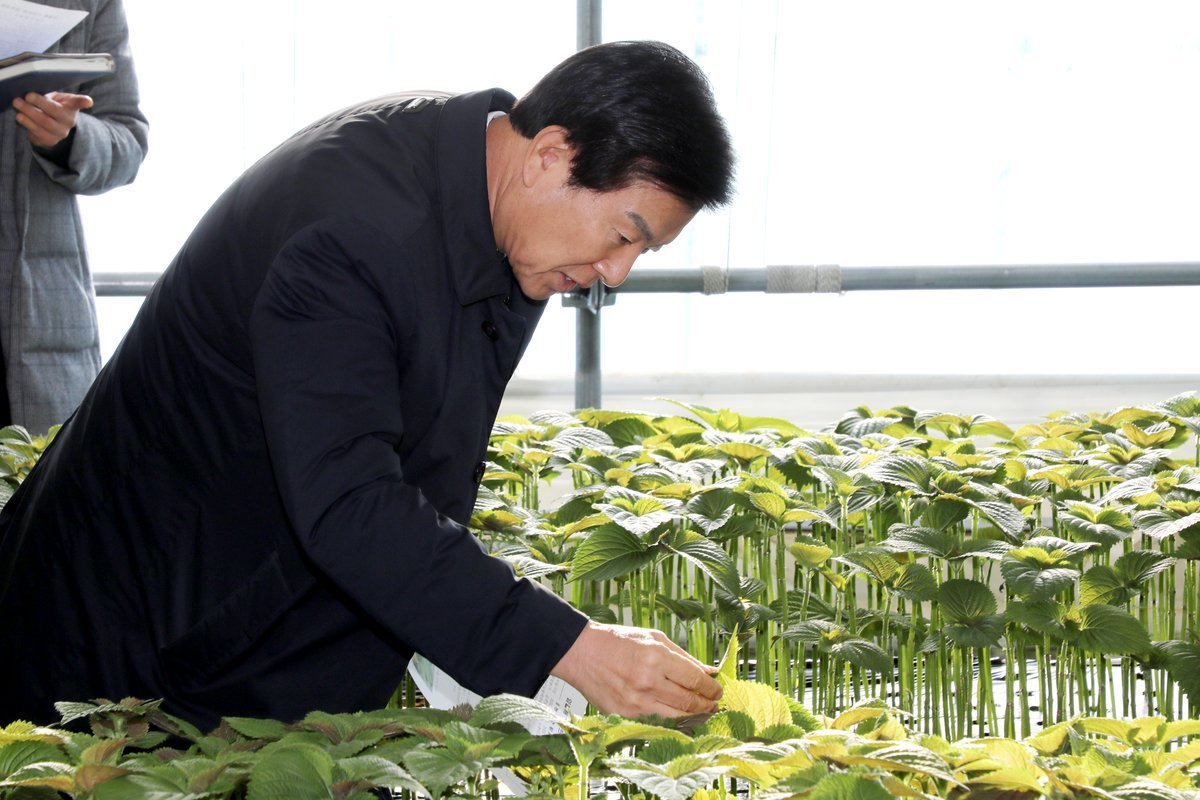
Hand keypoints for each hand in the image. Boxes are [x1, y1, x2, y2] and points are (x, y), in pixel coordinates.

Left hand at [12, 91, 93, 148]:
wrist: (52, 129)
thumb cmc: (54, 108)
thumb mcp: (56, 99)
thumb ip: (51, 96)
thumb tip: (36, 95)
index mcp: (71, 107)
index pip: (78, 103)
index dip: (83, 102)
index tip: (88, 102)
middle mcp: (69, 121)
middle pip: (55, 111)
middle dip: (39, 103)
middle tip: (26, 96)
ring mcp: (61, 132)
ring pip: (44, 123)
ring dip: (29, 113)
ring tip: (17, 105)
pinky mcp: (51, 140)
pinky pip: (38, 132)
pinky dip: (27, 123)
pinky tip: (20, 117)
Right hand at [550, 620, 721, 718]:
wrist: (582, 653)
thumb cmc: (619, 641)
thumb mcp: (654, 638)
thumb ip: (683, 656)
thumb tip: (708, 671)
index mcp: (656, 657)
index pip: (695, 679)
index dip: (711, 688)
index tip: (718, 689)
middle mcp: (648, 681)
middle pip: (689, 701)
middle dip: (707, 704)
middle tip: (714, 703)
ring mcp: (636, 702)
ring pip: (676, 716)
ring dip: (695, 716)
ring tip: (703, 711)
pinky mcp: (625, 715)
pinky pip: (657, 722)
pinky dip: (672, 721)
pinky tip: (680, 716)